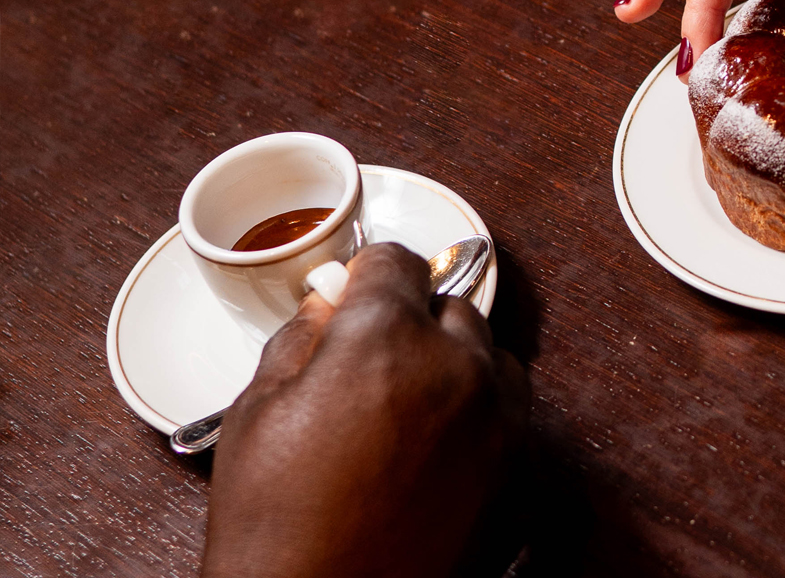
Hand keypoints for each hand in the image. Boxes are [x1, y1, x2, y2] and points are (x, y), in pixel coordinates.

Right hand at [202, 244, 527, 577]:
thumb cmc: (278, 529)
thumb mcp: (256, 415)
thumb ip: (299, 339)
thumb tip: (329, 302)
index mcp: (386, 339)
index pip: (395, 262)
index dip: (367, 276)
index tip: (354, 293)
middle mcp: (458, 367)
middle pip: (448, 308)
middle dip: (411, 325)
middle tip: (369, 366)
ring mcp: (501, 420)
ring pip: (489, 359)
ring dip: (454, 369)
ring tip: (403, 416)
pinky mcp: (523, 470)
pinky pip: (509, 417)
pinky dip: (478, 421)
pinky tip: (432, 457)